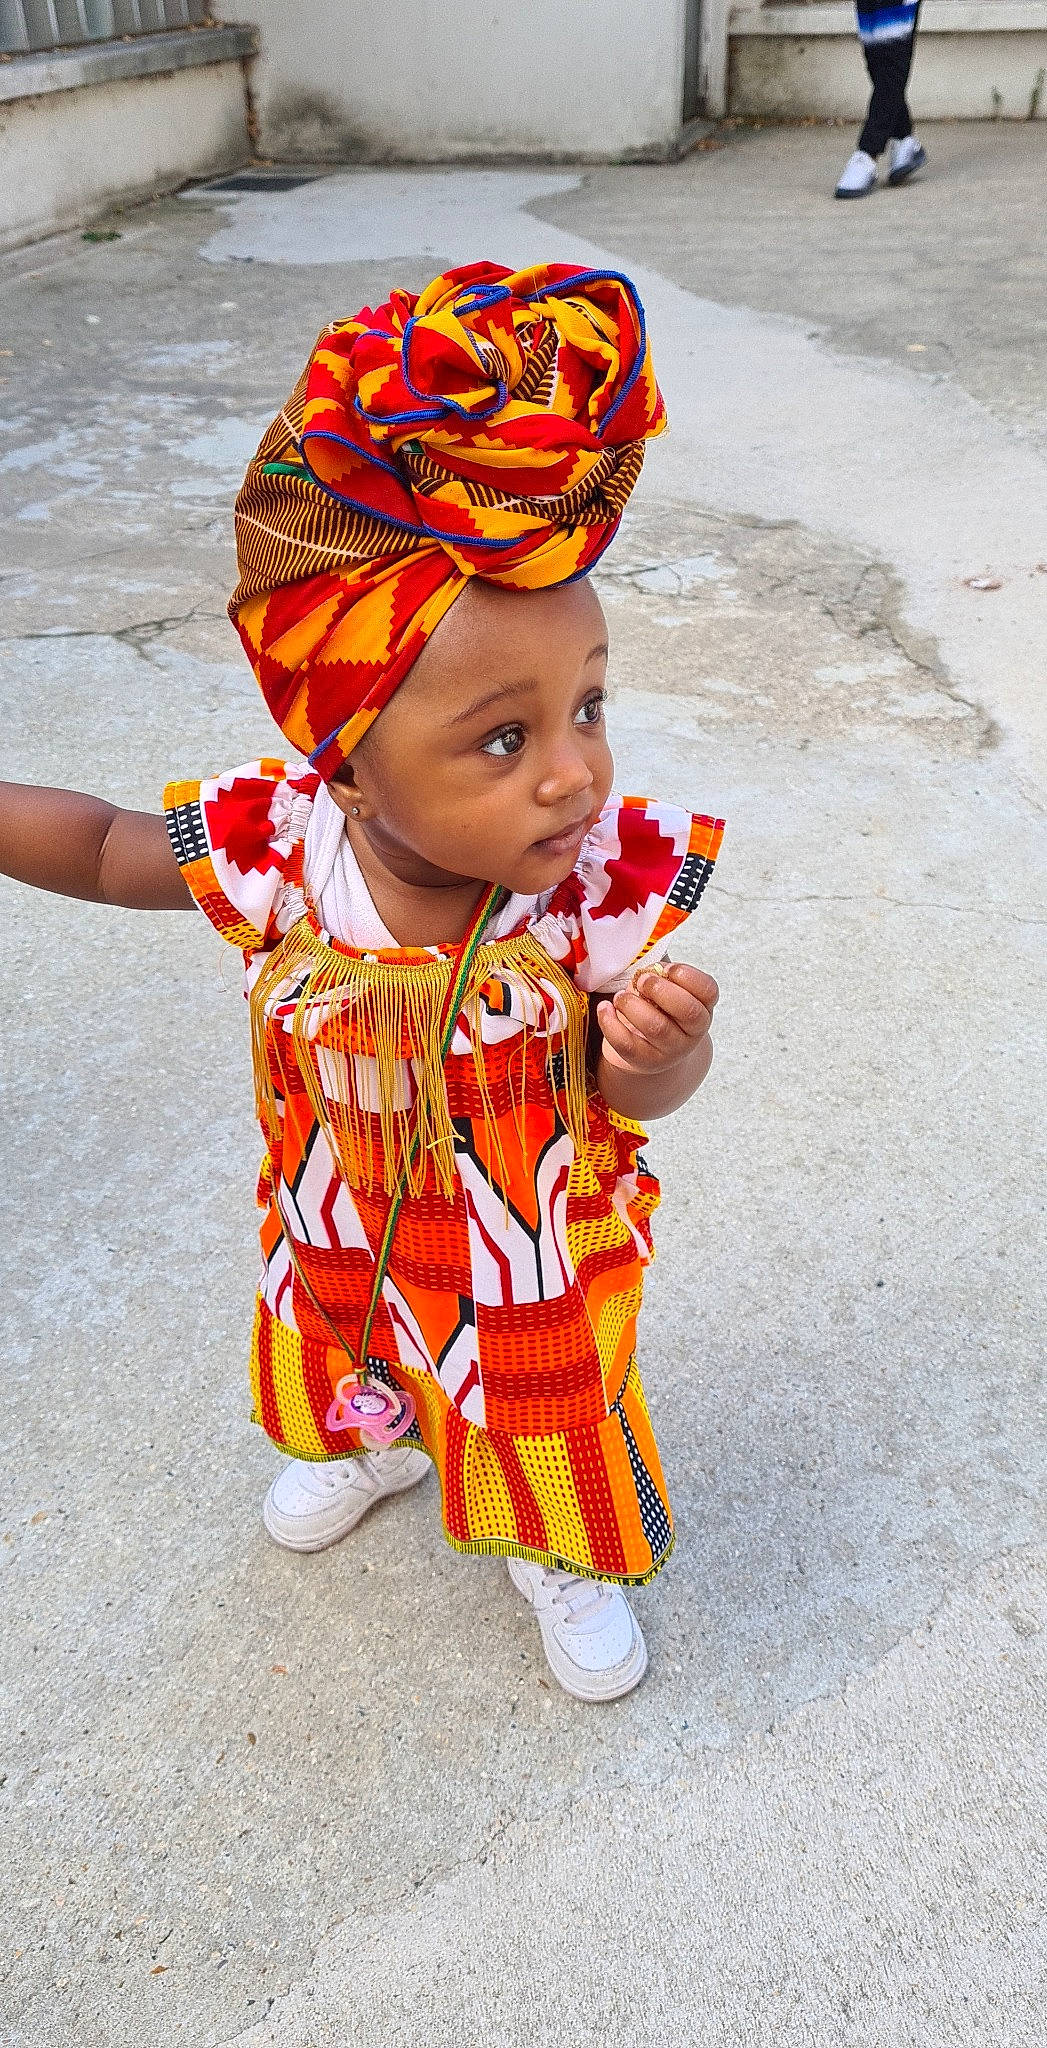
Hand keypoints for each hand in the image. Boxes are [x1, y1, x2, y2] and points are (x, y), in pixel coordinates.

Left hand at [597, 960, 718, 1075]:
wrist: (646, 1048)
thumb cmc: (656, 1009)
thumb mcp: (665, 990)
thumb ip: (661, 976)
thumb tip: (648, 969)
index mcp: (703, 1007)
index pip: (708, 991)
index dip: (686, 975)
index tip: (665, 968)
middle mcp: (693, 1032)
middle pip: (687, 1010)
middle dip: (660, 989)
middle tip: (641, 981)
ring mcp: (671, 1050)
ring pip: (656, 1027)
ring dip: (632, 1005)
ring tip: (620, 997)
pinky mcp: (645, 1061)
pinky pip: (627, 1044)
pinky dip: (610, 1023)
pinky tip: (605, 1009)